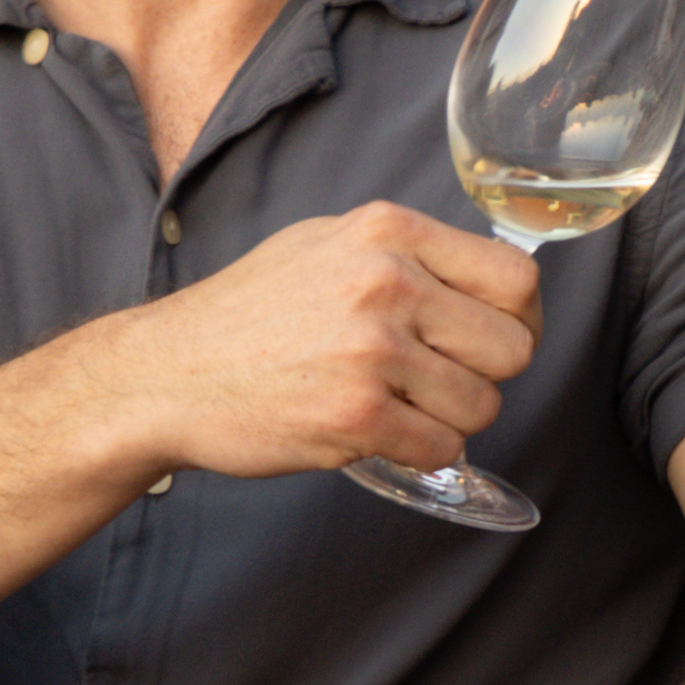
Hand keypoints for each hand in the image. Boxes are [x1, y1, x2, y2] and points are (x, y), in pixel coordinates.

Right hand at [112, 202, 542, 481]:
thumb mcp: (324, 245)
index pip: (516, 277)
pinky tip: (378, 434)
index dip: (520, 319)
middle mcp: (386, 283)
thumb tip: (485, 283)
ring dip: (450, 420)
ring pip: (481, 405)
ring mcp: (372, 351)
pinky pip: (442, 449)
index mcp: (387, 231)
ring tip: (398, 408)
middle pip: (513, 347)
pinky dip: (419, 453)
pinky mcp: (356, 416)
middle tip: (441, 382)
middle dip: (486, 375)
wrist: (165, 374)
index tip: (497, 339)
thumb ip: (405, 254)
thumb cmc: (246, 314)